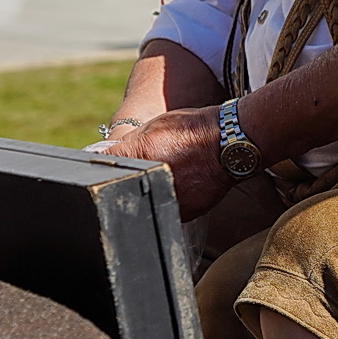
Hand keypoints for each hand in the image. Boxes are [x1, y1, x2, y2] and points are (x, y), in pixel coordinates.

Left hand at [109, 106, 232, 218]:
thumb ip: (130, 143)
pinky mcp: (186, 213)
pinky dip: (172, 198)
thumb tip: (108, 154)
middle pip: (125, 186)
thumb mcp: (155, 125)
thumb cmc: (195, 129)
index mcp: (141, 155)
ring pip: (148, 200)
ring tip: (172, 173)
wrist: (232, 142)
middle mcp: (152, 181)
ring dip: (151, 191)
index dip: (105, 161)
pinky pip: (170, 207)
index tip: (107, 163)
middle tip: (148, 166)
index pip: (105, 162)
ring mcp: (169, 200)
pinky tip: (184, 183)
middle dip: (130, 178)